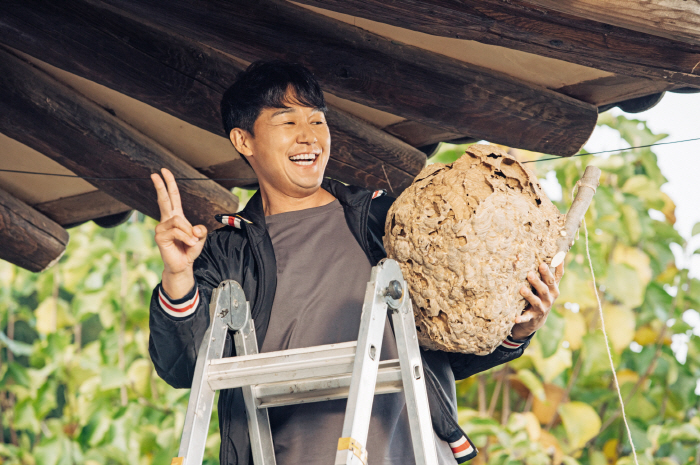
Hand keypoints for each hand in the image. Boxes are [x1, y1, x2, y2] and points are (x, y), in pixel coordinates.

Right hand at [151, 168, 206, 297]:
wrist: (183, 265)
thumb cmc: (189, 250)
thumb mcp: (200, 238)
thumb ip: (200, 230)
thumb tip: (194, 229)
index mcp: (176, 216)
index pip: (173, 197)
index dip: (169, 184)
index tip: (163, 171)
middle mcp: (167, 220)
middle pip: (164, 199)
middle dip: (161, 185)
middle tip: (156, 173)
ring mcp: (161, 227)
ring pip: (178, 220)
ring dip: (188, 232)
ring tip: (192, 241)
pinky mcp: (160, 236)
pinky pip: (176, 231)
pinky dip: (186, 237)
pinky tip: (189, 244)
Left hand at [510, 262, 563, 339]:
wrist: (537, 320)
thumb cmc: (542, 296)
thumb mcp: (549, 285)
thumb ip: (553, 272)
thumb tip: (559, 253)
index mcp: (553, 289)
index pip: (553, 279)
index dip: (551, 271)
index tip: (545, 262)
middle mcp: (549, 298)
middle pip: (545, 288)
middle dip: (538, 281)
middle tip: (530, 273)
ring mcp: (541, 308)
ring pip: (536, 301)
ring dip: (529, 295)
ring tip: (521, 289)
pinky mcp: (532, 317)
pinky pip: (526, 317)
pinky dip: (521, 318)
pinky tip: (515, 318)